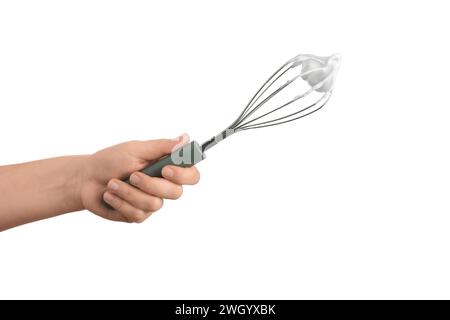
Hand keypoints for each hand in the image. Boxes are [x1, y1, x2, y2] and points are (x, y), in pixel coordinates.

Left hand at [80, 134, 199, 222]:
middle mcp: (163, 186)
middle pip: (176, 193)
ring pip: (154, 204)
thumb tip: (185, 139)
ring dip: (129, 192)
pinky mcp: (138, 215)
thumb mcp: (135, 149)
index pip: (191, 175)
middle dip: (150, 184)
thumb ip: (161, 146)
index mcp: (167, 167)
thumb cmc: (110, 161)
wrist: (85, 179)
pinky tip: (110, 194)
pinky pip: (138, 213)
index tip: (165, 170)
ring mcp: (151, 202)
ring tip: (113, 183)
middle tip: (132, 175)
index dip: (183, 175)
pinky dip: (120, 202)